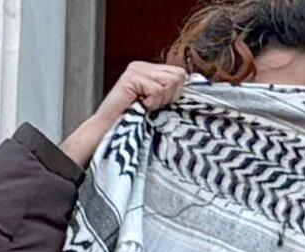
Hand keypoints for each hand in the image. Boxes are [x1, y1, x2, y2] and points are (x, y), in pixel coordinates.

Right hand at [62, 62, 191, 165]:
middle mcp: (142, 66)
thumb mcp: (158, 104)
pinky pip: (157, 90)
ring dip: (160, 101)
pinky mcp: (131, 78)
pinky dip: (151, 103)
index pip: (180, 73)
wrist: (109, 132)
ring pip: (170, 82)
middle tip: (153, 106)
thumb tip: (195, 88)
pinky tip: (139, 106)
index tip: (161, 105)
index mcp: (149, 70)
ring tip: (145, 106)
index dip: (176, 94)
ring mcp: (136, 70)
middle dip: (170, 96)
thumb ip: (171, 92)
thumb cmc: (134, 122)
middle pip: (179, 76)